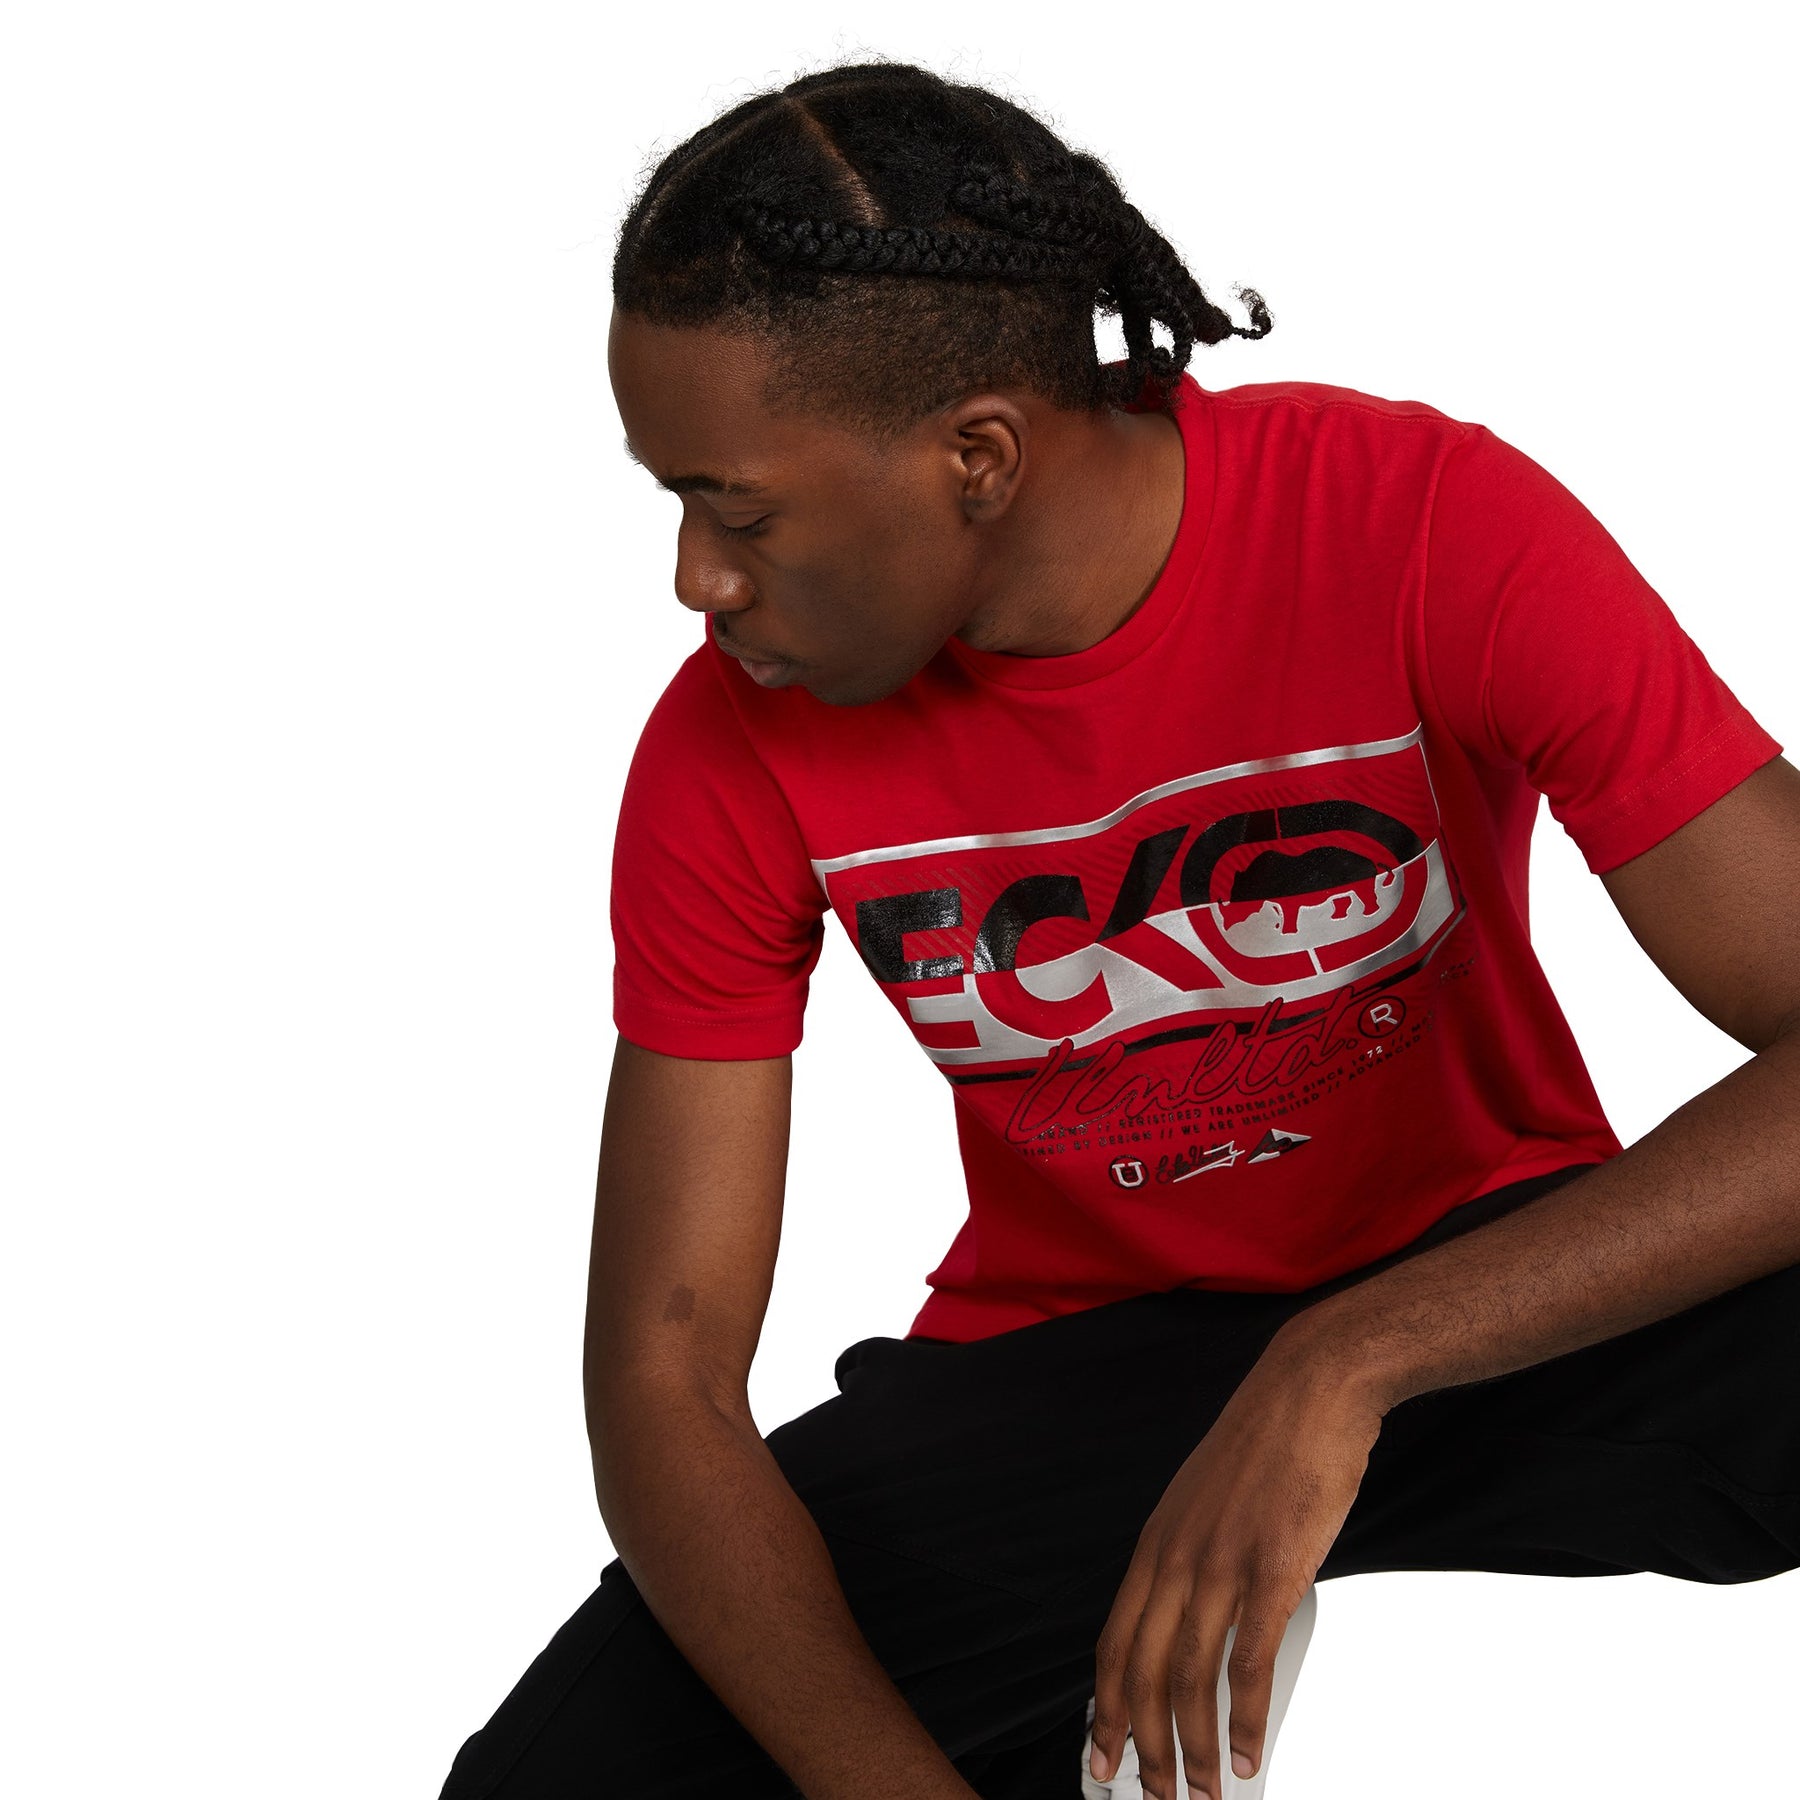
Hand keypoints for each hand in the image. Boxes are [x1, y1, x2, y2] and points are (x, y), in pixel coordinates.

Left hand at [1087, 1330, 1385, 1799]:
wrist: (1310, 1389)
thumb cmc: (1266, 1443)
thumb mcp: (1204, 1499)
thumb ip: (1191, 1553)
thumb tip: (1187, 1610)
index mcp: (1157, 1543)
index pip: (1115, 1643)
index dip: (1104, 1707)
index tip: (1102, 1754)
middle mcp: (1178, 1557)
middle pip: (1144, 1672)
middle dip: (1144, 1745)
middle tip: (1154, 1795)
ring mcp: (1223, 1565)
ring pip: (1190, 1678)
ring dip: (1193, 1747)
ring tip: (1204, 1791)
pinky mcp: (1272, 1570)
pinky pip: (1249, 1663)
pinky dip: (1245, 1720)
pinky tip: (1248, 1752)